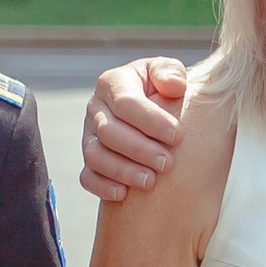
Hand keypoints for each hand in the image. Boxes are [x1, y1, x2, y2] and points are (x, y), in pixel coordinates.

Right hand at [79, 57, 189, 201]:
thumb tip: (173, 86)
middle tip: (167, 164)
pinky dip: (102, 187)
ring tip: (151, 182)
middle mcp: (96, 108)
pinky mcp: (90, 160)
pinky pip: (87, 177)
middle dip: (139, 149)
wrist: (158, 110)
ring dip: (123, 171)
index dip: (151, 121)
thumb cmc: (166, 90)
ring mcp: (89, 135)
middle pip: (109, 131)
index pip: (126, 102)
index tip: (177, 136)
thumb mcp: (169, 72)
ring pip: (95, 156)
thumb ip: (170, 72)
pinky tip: (124, 195)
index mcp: (113, 82)